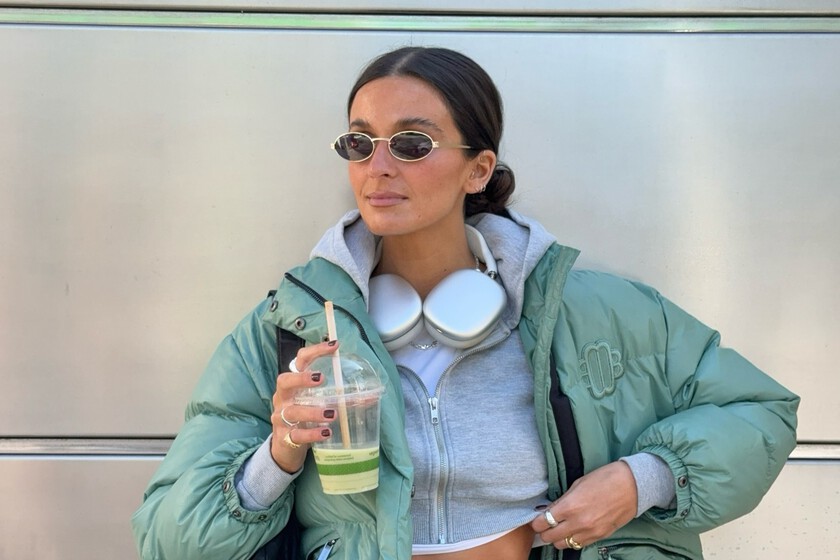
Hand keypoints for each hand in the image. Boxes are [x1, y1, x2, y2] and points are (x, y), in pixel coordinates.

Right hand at [270, 339, 339, 472]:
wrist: (287, 449)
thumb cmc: (305, 420)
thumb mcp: (318, 404)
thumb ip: (339, 397)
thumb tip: (370, 395)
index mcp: (293, 384)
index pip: (299, 361)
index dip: (315, 351)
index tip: (334, 346)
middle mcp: (284, 398)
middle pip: (284, 381)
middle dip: (301, 378)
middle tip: (321, 378)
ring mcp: (281, 418)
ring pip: (292, 411)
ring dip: (313, 411)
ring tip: (332, 414)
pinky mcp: (285, 438)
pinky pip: (297, 435)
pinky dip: (312, 433)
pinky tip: (326, 432)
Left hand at [531, 461, 637, 550]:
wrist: (632, 486)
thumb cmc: (604, 479)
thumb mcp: (578, 484)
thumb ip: (562, 500)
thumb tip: (549, 510)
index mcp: (570, 506)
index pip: (543, 522)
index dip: (537, 521)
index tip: (536, 519)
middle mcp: (578, 523)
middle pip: (550, 537)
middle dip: (544, 531)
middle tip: (545, 524)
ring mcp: (590, 532)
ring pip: (563, 545)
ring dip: (558, 538)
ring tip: (559, 528)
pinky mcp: (600, 536)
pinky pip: (579, 545)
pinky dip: (572, 540)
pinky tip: (573, 530)